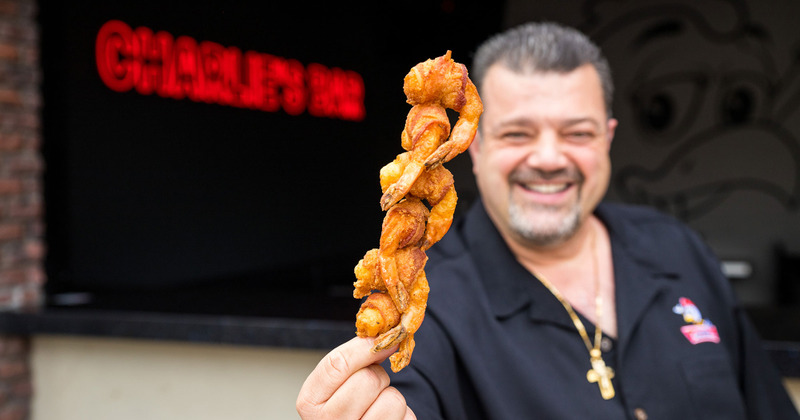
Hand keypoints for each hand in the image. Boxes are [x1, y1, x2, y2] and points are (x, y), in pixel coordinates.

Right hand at [296, 336, 415, 419]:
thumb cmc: (340, 409)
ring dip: (391, 397)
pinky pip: (407, 417)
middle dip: (377, 376)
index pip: (337, 364)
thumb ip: (348, 362)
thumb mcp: (332, 386)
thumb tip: (383, 338)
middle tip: (372, 387)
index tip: (381, 340)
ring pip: (393, 400)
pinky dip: (403, 415)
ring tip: (378, 407)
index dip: (363, 347)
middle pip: (369, 379)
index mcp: (310, 403)